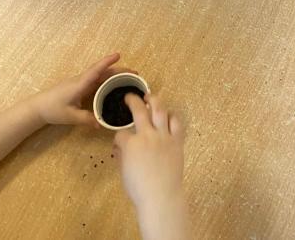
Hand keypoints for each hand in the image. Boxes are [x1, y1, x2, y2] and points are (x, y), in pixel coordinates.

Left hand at [29, 53, 120, 127]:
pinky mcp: (80, 87)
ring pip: (101, 75)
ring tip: (128, 78)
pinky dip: (108, 80)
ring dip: (115, 75)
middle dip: (119, 70)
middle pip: (103, 72)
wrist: (38, 107)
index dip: (107, 62)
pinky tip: (114, 86)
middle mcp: (82, 80)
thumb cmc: (53, 109)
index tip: (118, 54)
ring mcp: (81, 83)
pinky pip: (97, 80)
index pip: (96, 70)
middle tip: (134, 72)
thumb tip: (101, 124)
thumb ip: (86, 119)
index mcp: (80, 84)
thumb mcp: (70, 116)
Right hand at [113, 94, 187, 237]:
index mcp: (131, 144)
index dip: (118, 137)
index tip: (119, 142)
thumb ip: (121, 156)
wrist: (162, 196)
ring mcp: (163, 136)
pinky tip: (168, 114)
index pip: (121, 134)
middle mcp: (147, 135)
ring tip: (150, 97)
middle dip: (133, 101)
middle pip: (139, 110)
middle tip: (129, 97)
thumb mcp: (124, 173)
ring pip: (159, 110)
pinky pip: (176, 122)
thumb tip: (120, 148)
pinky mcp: (176, 140)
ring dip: (154, 100)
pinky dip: (171, 116)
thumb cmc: (140, 189)